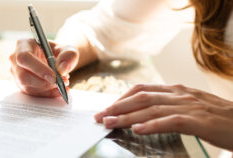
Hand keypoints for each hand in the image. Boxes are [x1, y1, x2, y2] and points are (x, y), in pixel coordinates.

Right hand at [9, 38, 77, 96]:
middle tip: (61, 82)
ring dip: (47, 89)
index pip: (24, 58)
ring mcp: (16, 73)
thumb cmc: (59, 52)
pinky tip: (59, 91)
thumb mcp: (68, 50)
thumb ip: (68, 56)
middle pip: (23, 76)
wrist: (57, 60)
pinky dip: (47, 94)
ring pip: (27, 87)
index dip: (38, 69)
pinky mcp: (21, 85)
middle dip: (44, 83)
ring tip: (63, 84)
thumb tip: (62, 69)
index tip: (54, 76)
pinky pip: (32, 93)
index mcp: (23, 45)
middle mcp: (15, 59)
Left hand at [94, 84, 232, 150]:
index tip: (107, 108)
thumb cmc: (218, 117)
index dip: (121, 98)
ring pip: (151, 109)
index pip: (141, 90)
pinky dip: (153, 125)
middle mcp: (180, 95)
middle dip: (117, 107)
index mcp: (176, 91)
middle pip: (141, 98)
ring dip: (127, 116)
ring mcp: (190, 106)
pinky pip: (171, 121)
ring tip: (110, 123)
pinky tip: (138, 130)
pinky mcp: (200, 120)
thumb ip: (169, 106)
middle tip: (100, 117)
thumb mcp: (190, 106)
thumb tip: (144, 114)